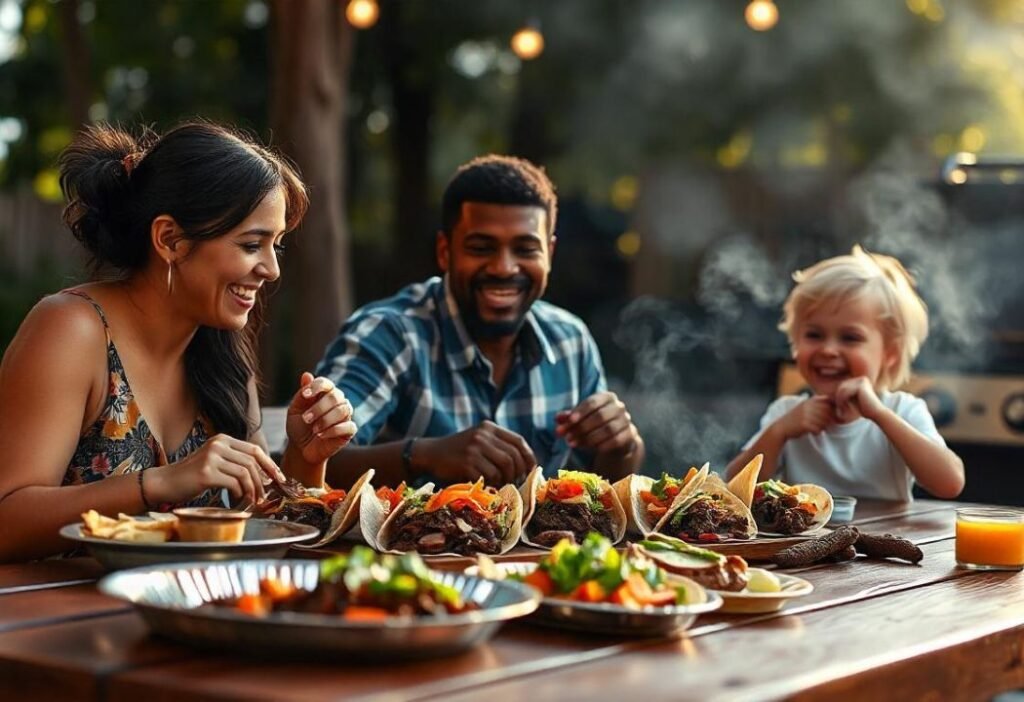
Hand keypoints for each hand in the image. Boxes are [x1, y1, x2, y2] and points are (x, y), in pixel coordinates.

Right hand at [147, 433, 284, 504]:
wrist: (164, 482)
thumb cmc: (191, 476)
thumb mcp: (215, 462)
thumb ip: (235, 463)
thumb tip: (264, 476)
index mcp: (223, 439)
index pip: (254, 449)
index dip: (269, 464)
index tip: (279, 478)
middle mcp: (218, 444)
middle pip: (252, 462)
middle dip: (262, 481)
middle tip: (263, 497)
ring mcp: (212, 457)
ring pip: (245, 474)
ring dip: (252, 490)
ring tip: (251, 501)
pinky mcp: (206, 473)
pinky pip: (233, 484)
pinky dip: (239, 494)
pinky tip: (236, 501)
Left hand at [286, 372, 357, 465]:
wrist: (301, 449)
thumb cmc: (299, 426)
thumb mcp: (295, 410)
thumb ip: (302, 394)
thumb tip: (307, 374)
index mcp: (324, 393)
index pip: (326, 383)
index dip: (316, 387)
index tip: (304, 396)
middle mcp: (338, 401)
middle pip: (335, 396)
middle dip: (319, 408)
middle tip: (306, 419)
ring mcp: (345, 415)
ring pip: (343, 410)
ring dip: (325, 420)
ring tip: (314, 429)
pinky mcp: (349, 430)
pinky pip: (349, 426)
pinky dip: (333, 430)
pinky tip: (321, 435)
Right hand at [418, 421, 534, 485]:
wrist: (430, 453)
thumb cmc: (458, 451)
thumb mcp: (478, 440)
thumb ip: (498, 446)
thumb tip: (525, 464)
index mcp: (489, 428)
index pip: (518, 441)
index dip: (528, 457)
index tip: (530, 470)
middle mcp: (483, 435)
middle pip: (513, 456)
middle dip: (517, 473)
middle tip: (514, 482)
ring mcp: (474, 448)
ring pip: (503, 467)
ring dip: (505, 480)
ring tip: (500, 484)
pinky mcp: (466, 462)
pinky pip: (489, 476)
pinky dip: (492, 484)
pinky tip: (487, 485)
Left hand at [555, 391, 639, 458]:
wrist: (617, 438)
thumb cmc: (595, 424)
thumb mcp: (581, 419)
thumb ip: (569, 417)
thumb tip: (557, 419)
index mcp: (606, 397)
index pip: (593, 402)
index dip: (580, 412)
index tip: (569, 421)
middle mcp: (618, 407)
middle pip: (600, 416)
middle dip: (581, 427)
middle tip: (567, 438)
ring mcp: (626, 420)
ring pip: (608, 429)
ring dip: (589, 438)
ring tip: (573, 444)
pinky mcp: (630, 435)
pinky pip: (617, 440)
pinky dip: (603, 445)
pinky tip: (591, 449)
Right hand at [777, 395, 835, 438]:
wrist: (781, 427)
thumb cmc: (795, 418)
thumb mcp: (805, 407)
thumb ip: (817, 404)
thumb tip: (835, 406)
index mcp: (809, 400)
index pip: (828, 401)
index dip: (833, 409)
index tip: (831, 416)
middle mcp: (808, 406)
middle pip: (828, 412)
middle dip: (829, 420)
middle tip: (825, 426)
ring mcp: (806, 414)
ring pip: (824, 421)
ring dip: (823, 427)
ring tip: (818, 429)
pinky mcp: (804, 424)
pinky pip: (818, 429)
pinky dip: (817, 432)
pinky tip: (813, 432)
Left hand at [833, 377, 884, 422]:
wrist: (876, 413)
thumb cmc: (863, 409)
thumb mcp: (850, 401)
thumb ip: (842, 396)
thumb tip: (826, 396)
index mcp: (859, 380)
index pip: (842, 387)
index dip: (839, 397)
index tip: (841, 406)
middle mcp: (861, 378)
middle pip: (841, 387)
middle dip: (839, 398)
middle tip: (841, 409)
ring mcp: (861, 380)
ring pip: (842, 389)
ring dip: (840, 400)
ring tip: (843, 409)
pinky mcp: (861, 384)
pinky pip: (845, 392)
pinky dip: (843, 400)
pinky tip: (847, 408)